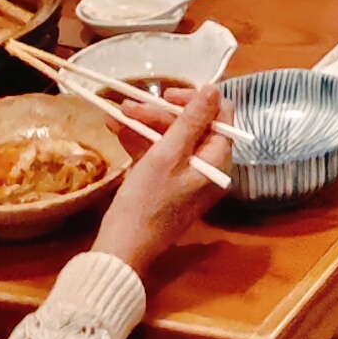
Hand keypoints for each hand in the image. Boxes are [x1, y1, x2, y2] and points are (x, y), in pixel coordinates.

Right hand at [90, 75, 232, 274]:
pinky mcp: (168, 187)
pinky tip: (117, 130)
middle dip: (161, 114)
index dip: (195, 100)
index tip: (167, 95)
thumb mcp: (167, 155)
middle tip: (131, 106)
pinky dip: (141, 143)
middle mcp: (207, 170)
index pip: (219, 118)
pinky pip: (160, 156)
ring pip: (172, 140)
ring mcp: (187, 179)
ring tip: (118, 113)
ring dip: (146, 125)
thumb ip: (191, 120)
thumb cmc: (146, 201)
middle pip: (192, 128)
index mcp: (216, 163)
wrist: (122, 249)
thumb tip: (214, 89)